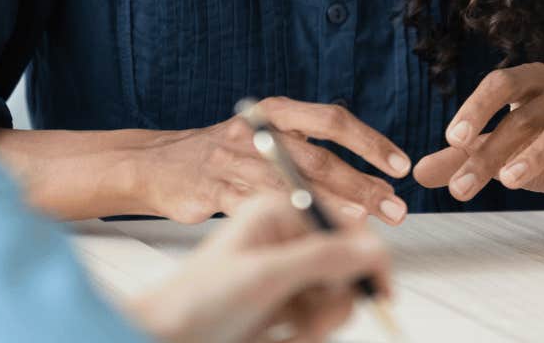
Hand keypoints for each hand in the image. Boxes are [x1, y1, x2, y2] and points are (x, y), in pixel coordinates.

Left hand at [128, 193, 392, 342]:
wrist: (164, 339)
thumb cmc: (196, 302)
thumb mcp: (265, 276)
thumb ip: (324, 259)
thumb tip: (375, 249)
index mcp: (280, 213)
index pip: (346, 226)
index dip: (367, 258)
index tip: (378, 290)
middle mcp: (286, 240)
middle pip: (346, 268)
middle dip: (332, 302)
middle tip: (307, 322)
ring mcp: (285, 275)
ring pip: (335, 300)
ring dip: (317, 324)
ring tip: (284, 332)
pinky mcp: (283, 307)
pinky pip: (318, 321)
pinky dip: (305, 334)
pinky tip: (277, 338)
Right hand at [136, 98, 411, 224]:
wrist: (161, 165)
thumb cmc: (227, 153)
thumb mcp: (266, 134)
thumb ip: (310, 148)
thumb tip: (371, 179)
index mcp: (276, 110)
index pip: (332, 119)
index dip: (368, 142)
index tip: (398, 165)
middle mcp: (258, 131)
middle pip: (319, 157)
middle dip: (361, 183)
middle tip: (395, 205)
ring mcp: (236, 162)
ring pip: (293, 186)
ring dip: (335, 206)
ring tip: (367, 223)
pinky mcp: (217, 192)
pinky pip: (260, 209)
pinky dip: (290, 222)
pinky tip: (313, 234)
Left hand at [413, 63, 543, 206]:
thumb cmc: (543, 151)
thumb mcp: (500, 154)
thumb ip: (462, 158)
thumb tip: (417, 172)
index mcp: (531, 83)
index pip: (499, 82)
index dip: (476, 108)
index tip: (453, 139)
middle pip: (523, 113)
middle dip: (490, 150)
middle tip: (462, 185)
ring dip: (530, 156)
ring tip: (507, 181)